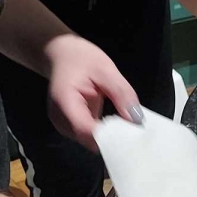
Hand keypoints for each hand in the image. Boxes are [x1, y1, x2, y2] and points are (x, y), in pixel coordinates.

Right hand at [45, 34, 138, 151]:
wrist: (60, 54)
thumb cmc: (80, 58)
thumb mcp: (106, 69)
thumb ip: (121, 94)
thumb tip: (136, 120)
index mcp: (65, 102)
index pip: (87, 131)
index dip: (110, 138)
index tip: (132, 135)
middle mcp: (60, 119)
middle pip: (88, 140)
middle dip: (111, 138)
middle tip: (133, 130)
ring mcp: (62, 125)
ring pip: (89, 141)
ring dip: (107, 137)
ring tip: (123, 124)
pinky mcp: (68, 127)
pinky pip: (87, 136)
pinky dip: (102, 133)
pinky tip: (113, 124)